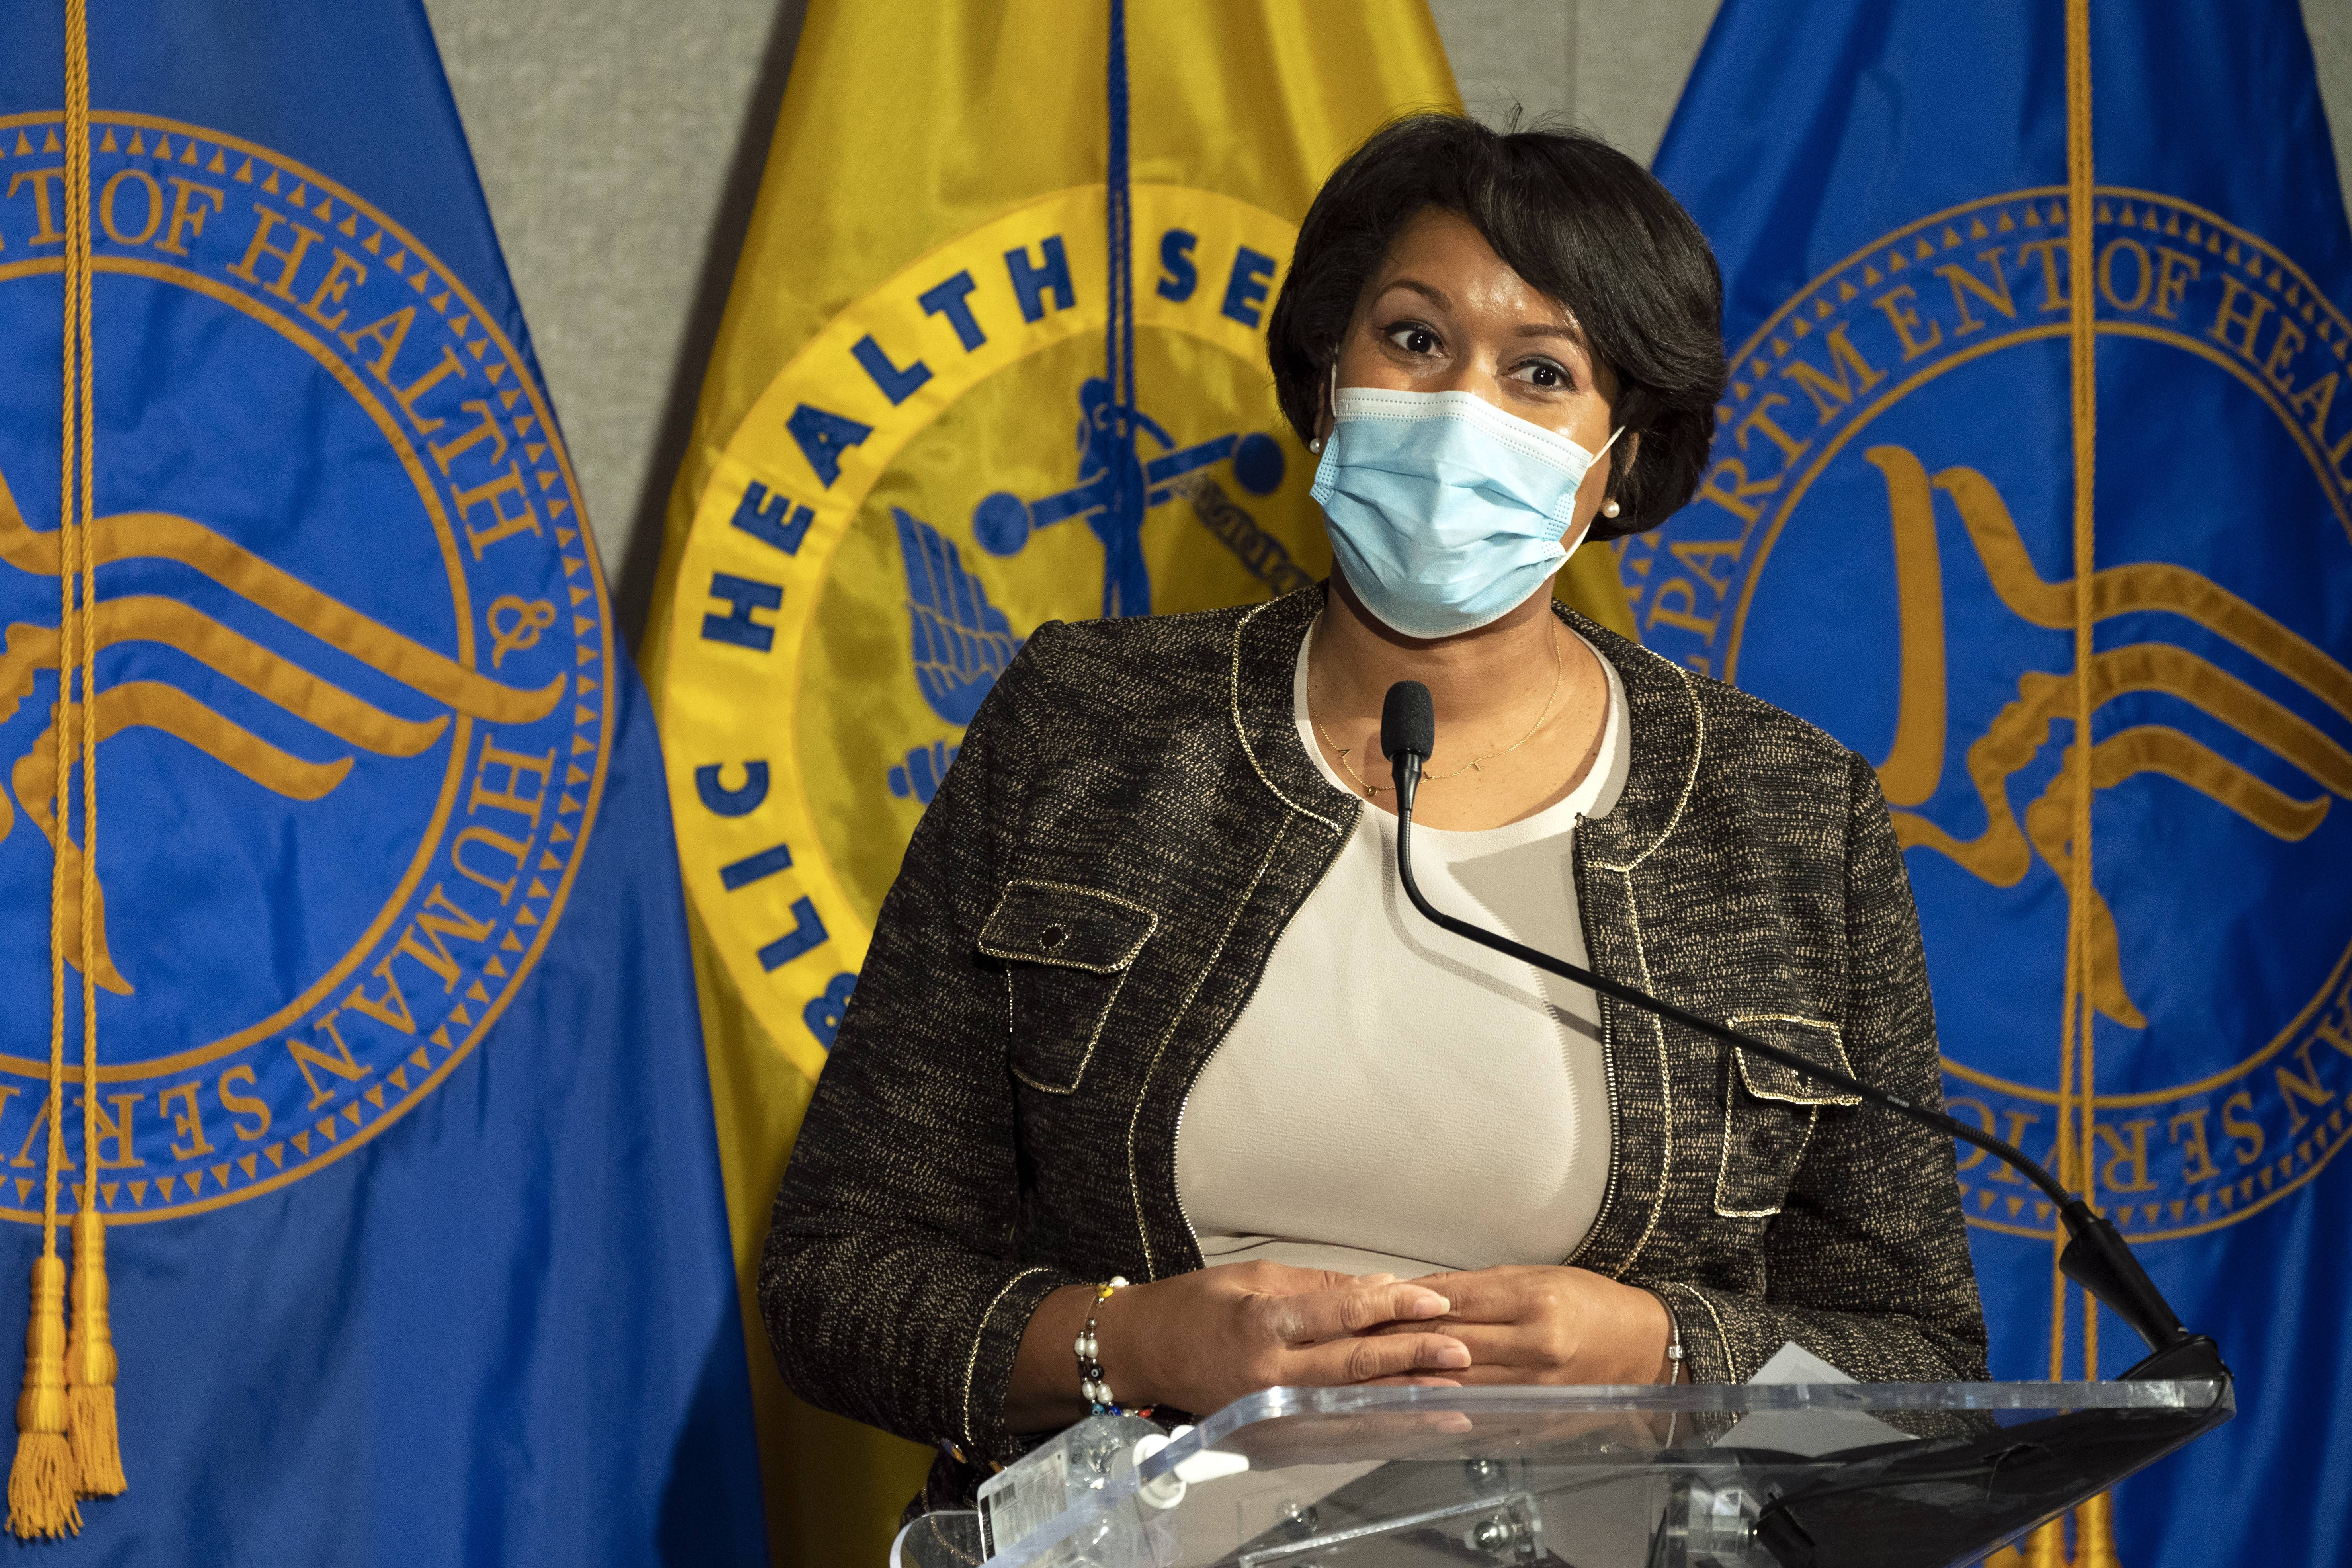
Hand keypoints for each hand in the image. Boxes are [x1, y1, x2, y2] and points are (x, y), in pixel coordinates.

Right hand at [1005, 1262, 1469, 1431]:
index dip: (1395, 1308)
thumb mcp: (1257, 1277)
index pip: (1343, 1313)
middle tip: (1461, 1352)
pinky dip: (1373, 1426)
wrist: (1145, 1351)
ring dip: (1405, 1401)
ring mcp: (1272, 1408)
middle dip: (1414, 1358)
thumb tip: (1381, 1289)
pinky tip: (1406, 1424)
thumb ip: (1321, 1287)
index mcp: (1266, 1322)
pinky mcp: (1272, 1431)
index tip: (1435, 1303)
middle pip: (1356, 1365)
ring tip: (1454, 1398)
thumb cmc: (1195, 1306)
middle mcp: (1270, 1371)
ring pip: (1352, 1404)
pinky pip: (1331, 1429)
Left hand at [1372, 1265, 1670, 1385]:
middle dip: (1397, 1341)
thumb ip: (1479, 1287)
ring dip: (1410, 1379)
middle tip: (1356, 1339)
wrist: (1644, 1348)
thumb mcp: (1537, 1276)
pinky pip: (1480, 1413)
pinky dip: (1444, 1408)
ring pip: (1456, 1383)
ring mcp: (1535, 1387)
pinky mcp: (1537, 1416)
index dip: (1405, 1305)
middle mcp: (1535, 1345)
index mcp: (1534, 1301)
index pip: (1453, 1302)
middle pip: (1448, 1343)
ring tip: (1371, 1373)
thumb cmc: (1591, 1304)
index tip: (1370, 1304)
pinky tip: (1414, 1405)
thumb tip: (1421, 1293)